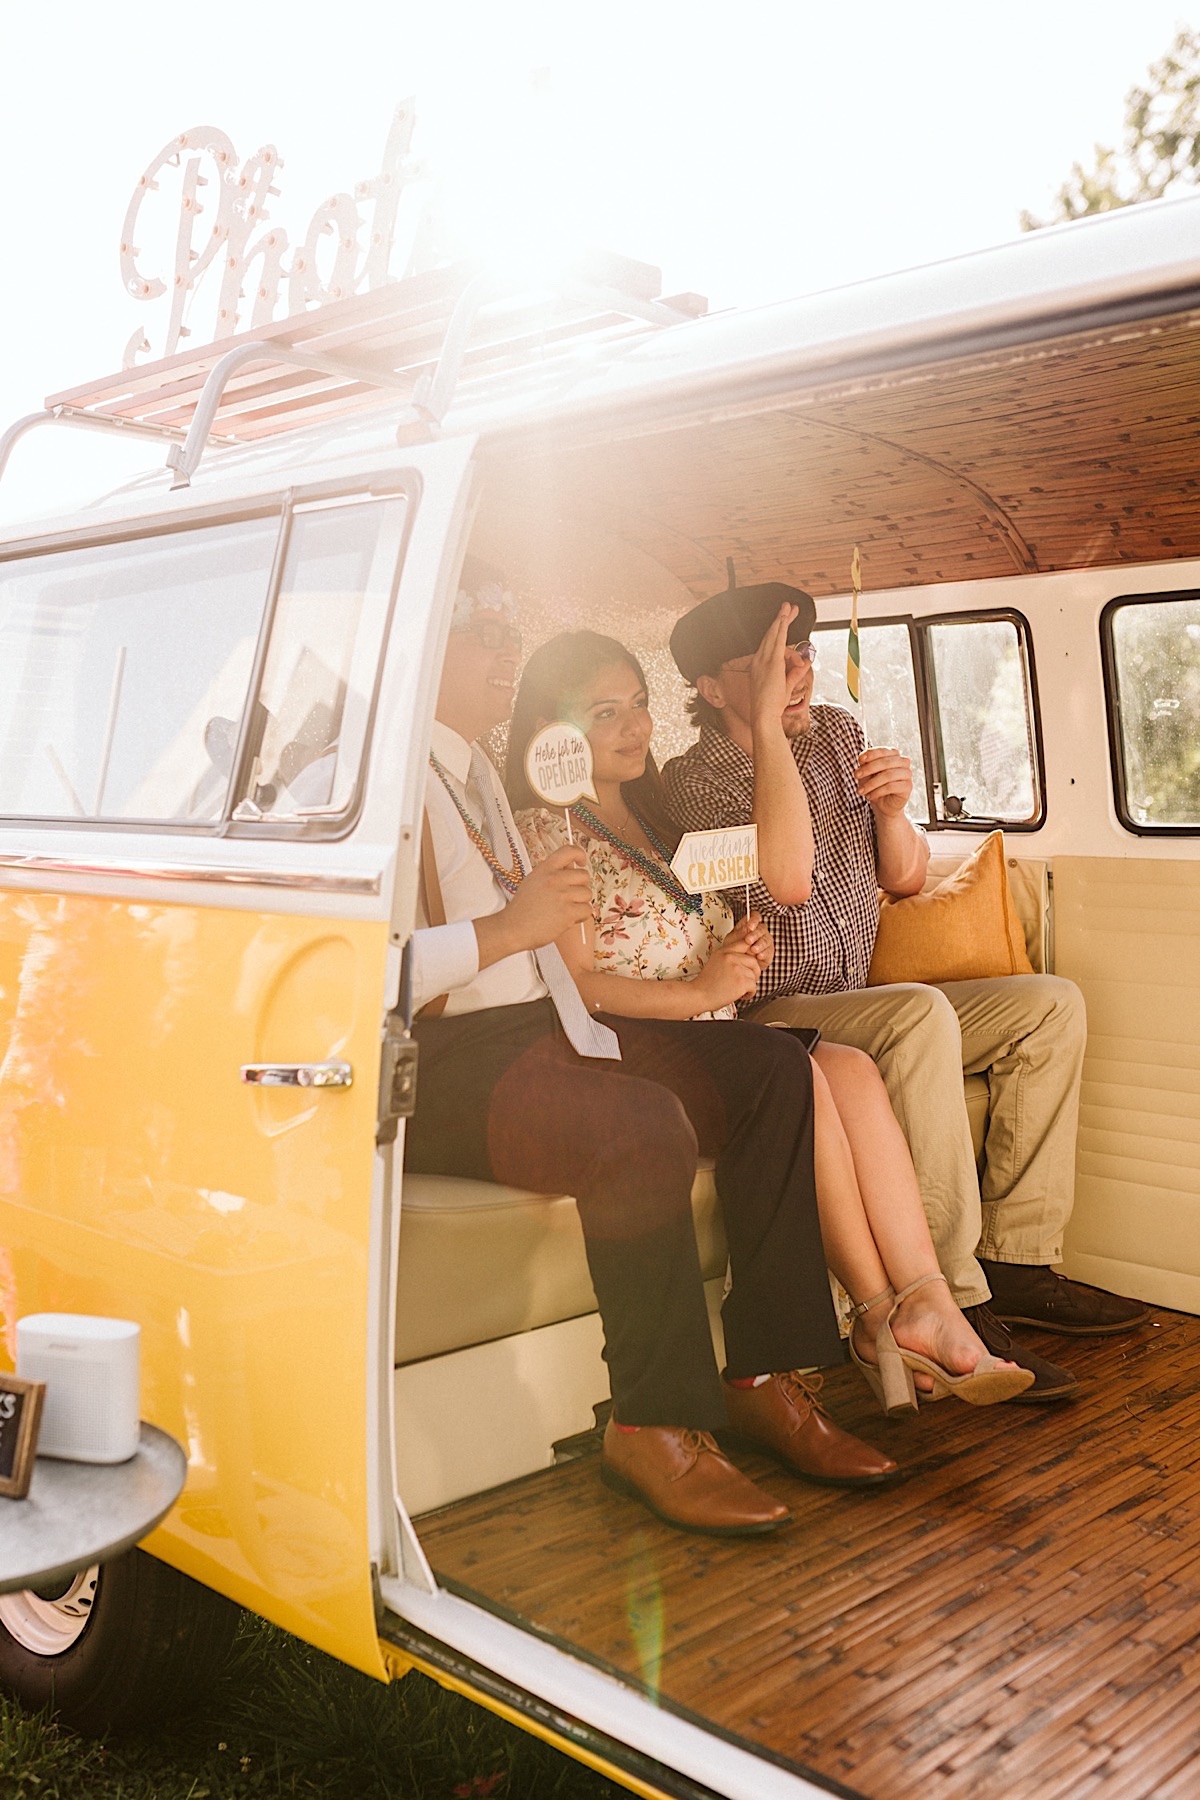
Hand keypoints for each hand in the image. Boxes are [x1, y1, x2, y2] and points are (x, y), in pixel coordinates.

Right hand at [497, 845, 591, 953]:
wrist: (513, 929)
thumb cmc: (522, 910)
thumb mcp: (533, 881)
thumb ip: (551, 873)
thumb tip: (571, 867)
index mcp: (545, 869)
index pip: (569, 851)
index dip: (579, 855)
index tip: (581, 862)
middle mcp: (554, 879)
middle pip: (584, 875)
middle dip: (580, 887)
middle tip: (570, 897)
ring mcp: (562, 895)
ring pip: (587, 893)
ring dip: (580, 903)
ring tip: (566, 910)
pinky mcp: (568, 912)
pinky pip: (587, 909)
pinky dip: (581, 916)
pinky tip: (567, 919)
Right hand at [691, 938, 762, 1009]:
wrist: (699, 995)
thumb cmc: (706, 983)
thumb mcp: (716, 962)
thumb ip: (729, 957)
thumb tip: (748, 957)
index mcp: (724, 951)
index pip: (745, 943)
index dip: (752, 952)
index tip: (751, 961)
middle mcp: (731, 957)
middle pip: (753, 962)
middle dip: (753, 973)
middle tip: (746, 981)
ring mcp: (737, 969)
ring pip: (754, 975)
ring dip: (750, 985)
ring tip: (740, 990)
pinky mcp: (742, 981)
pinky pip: (754, 986)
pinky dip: (750, 993)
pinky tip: (740, 995)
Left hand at [725, 910, 774, 967]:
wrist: (736, 964)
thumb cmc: (734, 949)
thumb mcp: (732, 939)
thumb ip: (740, 933)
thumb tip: (747, 928)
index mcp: (749, 925)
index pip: (755, 916)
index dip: (754, 919)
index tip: (750, 926)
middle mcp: (759, 932)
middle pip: (761, 928)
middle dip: (755, 934)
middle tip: (748, 940)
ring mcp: (765, 941)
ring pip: (766, 940)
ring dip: (759, 945)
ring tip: (753, 950)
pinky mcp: (768, 952)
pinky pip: (769, 951)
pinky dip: (764, 954)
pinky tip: (759, 956)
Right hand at [747, 602, 798, 729]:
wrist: (763, 715)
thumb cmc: (772, 705)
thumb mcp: (787, 686)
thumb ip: (796, 673)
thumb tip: (806, 662)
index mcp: (759, 665)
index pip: (769, 644)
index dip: (777, 631)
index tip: (783, 621)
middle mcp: (759, 660)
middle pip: (771, 634)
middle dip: (781, 619)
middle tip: (788, 606)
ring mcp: (764, 660)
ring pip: (774, 634)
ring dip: (782, 619)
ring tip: (790, 608)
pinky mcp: (771, 662)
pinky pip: (777, 640)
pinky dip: (781, 627)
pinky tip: (785, 617)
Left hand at [855, 747, 913, 818]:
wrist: (883, 805)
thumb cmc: (874, 786)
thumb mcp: (867, 773)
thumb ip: (865, 764)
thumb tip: (862, 759)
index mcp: (893, 755)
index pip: (883, 751)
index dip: (871, 754)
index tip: (860, 760)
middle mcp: (903, 762)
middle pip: (885, 762)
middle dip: (868, 769)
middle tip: (856, 776)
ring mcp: (907, 774)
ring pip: (888, 775)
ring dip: (871, 783)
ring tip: (861, 791)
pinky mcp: (908, 787)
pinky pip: (891, 787)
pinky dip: (877, 791)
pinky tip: (870, 796)